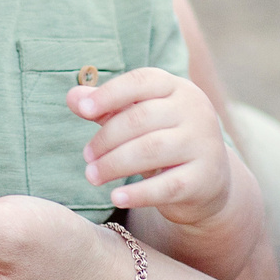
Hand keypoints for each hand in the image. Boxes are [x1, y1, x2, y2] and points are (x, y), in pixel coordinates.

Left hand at [71, 68, 233, 225]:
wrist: (207, 180)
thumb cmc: (163, 140)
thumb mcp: (137, 120)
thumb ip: (107, 106)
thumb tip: (72, 96)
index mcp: (177, 88)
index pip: (142, 81)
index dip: (111, 93)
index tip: (84, 111)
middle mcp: (195, 111)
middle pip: (142, 118)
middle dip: (107, 138)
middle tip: (86, 157)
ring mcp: (204, 144)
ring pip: (152, 150)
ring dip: (115, 164)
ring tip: (93, 176)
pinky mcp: (205, 178)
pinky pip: (167, 186)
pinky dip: (138, 193)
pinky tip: (116, 198)